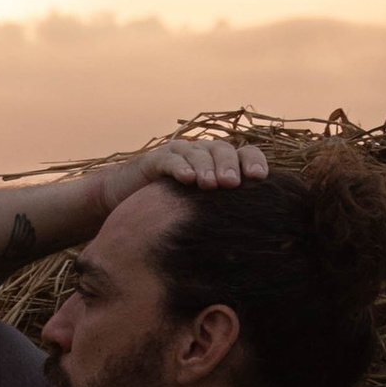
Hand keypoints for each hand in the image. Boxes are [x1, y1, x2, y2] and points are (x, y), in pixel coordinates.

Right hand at [89, 125, 268, 216]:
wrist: (125, 202)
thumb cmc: (171, 211)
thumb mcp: (203, 212)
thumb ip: (226, 214)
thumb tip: (258, 236)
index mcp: (219, 164)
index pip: (244, 153)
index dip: (253, 161)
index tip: (260, 179)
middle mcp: (201, 154)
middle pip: (222, 150)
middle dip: (229, 166)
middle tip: (232, 184)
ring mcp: (178, 154)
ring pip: (198, 152)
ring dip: (206, 167)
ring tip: (210, 185)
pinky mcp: (155, 160)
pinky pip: (171, 159)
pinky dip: (180, 167)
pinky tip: (187, 180)